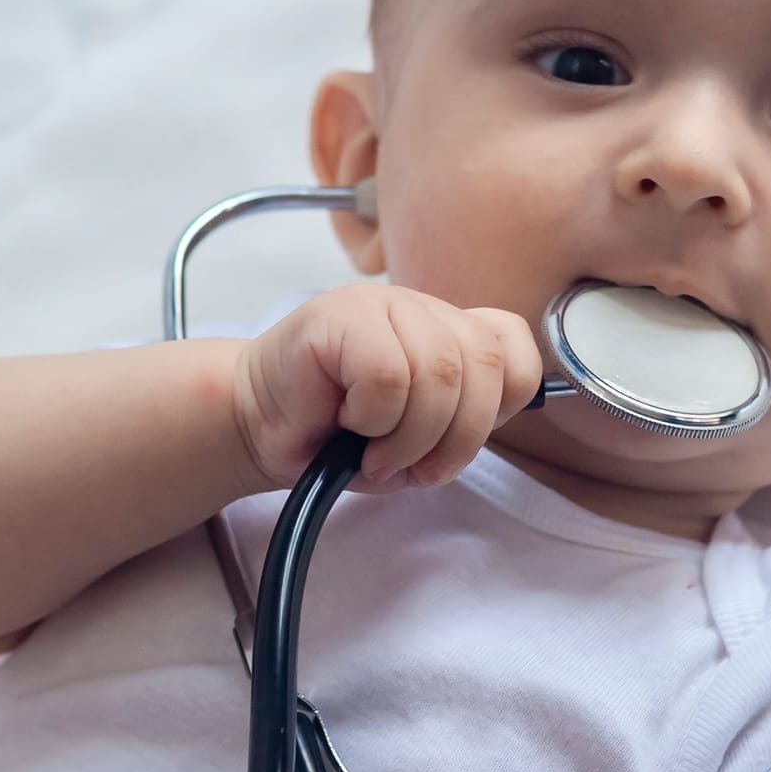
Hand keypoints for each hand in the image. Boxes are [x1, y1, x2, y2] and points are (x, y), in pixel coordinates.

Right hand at [231, 283, 544, 493]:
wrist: (256, 427)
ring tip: (374, 452)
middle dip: (458, 437)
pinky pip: (388, 374)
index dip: (499, 406)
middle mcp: (421, 308)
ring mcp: (381, 303)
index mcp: (447, 330)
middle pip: (484, 364)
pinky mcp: (339, 313)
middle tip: (415, 468)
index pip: (514, 347)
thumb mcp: (416, 439)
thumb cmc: (334, 436)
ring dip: (410, 437)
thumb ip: (462, 422)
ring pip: (440, 372)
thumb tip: (496, 421)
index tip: (456, 443)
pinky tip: (346, 422)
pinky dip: (373, 418)